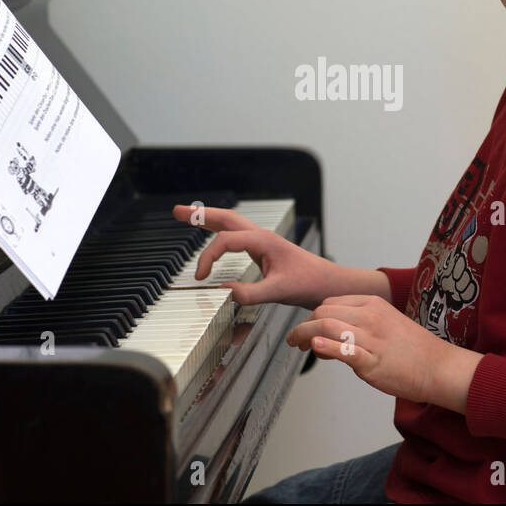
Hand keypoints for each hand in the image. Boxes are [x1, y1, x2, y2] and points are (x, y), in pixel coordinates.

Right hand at [171, 203, 341, 308]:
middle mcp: (262, 236)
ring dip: (208, 219)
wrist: (328, 283)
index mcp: (264, 240)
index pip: (225, 242)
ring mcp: (262, 242)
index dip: (208, 258)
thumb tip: (224, 292)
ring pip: (230, 224)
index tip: (200, 277)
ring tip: (187, 216)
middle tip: (177, 211)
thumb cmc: (310, 283)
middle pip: (225, 218)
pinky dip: (220, 231)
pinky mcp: (263, 250)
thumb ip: (250, 293)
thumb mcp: (279, 291)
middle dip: (200, 214)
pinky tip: (213, 237)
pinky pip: (236, 235)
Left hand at [285, 294, 459, 404]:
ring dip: (304, 335)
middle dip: (303, 325)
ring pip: (327, 327)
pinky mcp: (373, 362)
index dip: (313, 316)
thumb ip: (360, 323)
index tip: (306, 330)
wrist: (439, 367)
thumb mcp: (386, 322)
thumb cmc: (413, 349)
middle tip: (296, 341)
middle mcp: (370, 317)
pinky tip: (315, 348)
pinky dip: (325, 347)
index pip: (330, 303)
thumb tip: (331, 333)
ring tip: (298, 346)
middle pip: (323, 312)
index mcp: (373, 304)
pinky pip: (344, 350)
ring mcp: (372, 339)